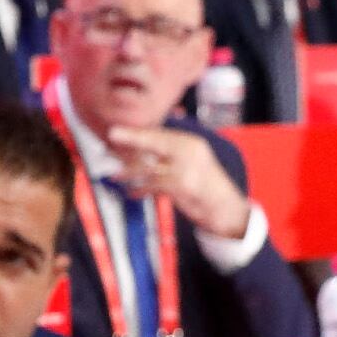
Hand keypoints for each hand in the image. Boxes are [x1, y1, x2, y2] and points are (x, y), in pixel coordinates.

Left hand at [98, 124, 251, 240]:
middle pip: (155, 142)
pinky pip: (154, 185)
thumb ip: (168, 153)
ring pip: (151, 166)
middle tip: (111, 135)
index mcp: (191, 143)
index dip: (137, 131)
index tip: (118, 129)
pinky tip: (132, 193)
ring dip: (129, 170)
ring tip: (114, 174)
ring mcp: (187, 169)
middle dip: (131, 138)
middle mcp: (190, 152)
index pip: (160, 132)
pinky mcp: (183, 187)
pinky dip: (141, 190)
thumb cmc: (204, 185)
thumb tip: (135, 146)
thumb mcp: (190, 163)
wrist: (226, 208)